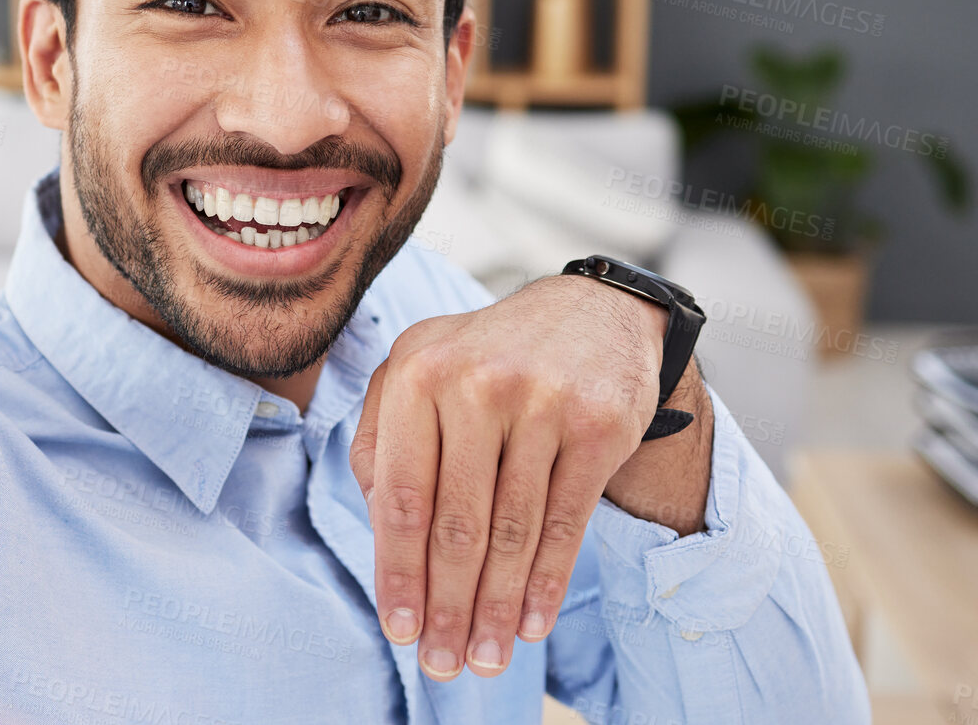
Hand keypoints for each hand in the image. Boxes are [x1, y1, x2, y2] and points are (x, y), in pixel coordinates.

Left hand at [351, 273, 702, 680]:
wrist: (595, 312)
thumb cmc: (488, 357)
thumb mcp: (419, 371)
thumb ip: (383, 440)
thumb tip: (379, 530)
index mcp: (417, 371)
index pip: (401, 493)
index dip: (398, 571)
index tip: (399, 629)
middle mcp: (476, 382)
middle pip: (456, 522)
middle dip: (447, 605)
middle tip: (444, 664)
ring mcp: (541, 401)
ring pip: (512, 531)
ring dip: (496, 608)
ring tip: (486, 659)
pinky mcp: (598, 424)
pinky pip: (565, 522)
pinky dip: (547, 582)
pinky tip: (531, 623)